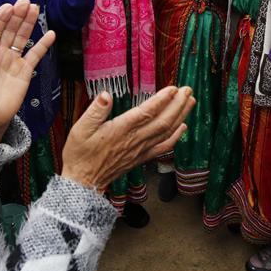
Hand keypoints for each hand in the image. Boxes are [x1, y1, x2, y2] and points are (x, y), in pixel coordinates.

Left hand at [0, 0, 55, 142]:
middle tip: (24, 2)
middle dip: (16, 15)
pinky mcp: (24, 72)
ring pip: (22, 38)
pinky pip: (35, 56)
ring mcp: (12, 61)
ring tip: (34, 8)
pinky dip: (43, 45)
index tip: (7, 7)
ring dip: (28, 23)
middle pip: (9, 30)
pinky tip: (50, 34)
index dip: (0, 18)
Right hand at [61, 86, 195, 189]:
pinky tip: (183, 127)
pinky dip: (176, 137)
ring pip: (166, 132)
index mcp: (120, 130)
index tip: (173, 88)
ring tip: (190, 101)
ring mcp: (140, 150)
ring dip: (180, 116)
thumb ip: (95, 111)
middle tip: (187, 89)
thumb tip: (106, 95)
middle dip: (178, 104)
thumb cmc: (80, 154)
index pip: (146, 112)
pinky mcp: (141, 158)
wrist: (82, 182)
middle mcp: (134, 140)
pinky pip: (163, 147)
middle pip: (163, 121)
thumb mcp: (80, 129)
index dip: (161, 100)